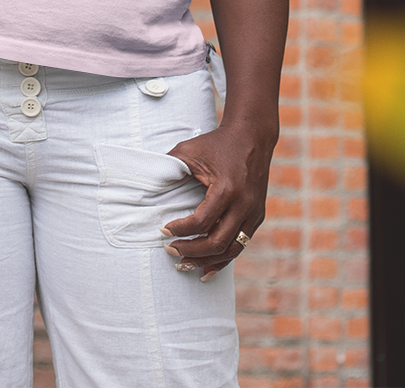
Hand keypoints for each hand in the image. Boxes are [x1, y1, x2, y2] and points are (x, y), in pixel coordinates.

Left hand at [161, 123, 272, 278]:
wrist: (252, 136)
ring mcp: (254, 212)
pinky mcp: (257, 216)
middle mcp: (244, 204)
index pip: (202, 221)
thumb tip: (147, 188)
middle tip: (171, 251)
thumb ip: (169, 168)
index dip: (180, 230)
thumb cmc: (217, 142)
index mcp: (227, 188)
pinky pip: (240, 244)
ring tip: (185, 265)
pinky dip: (223, 259)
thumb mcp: (190, 150)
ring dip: (207, 261)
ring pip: (231, 250)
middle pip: (217, 242)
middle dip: (191, 251)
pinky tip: (207, 269)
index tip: (164, 231)